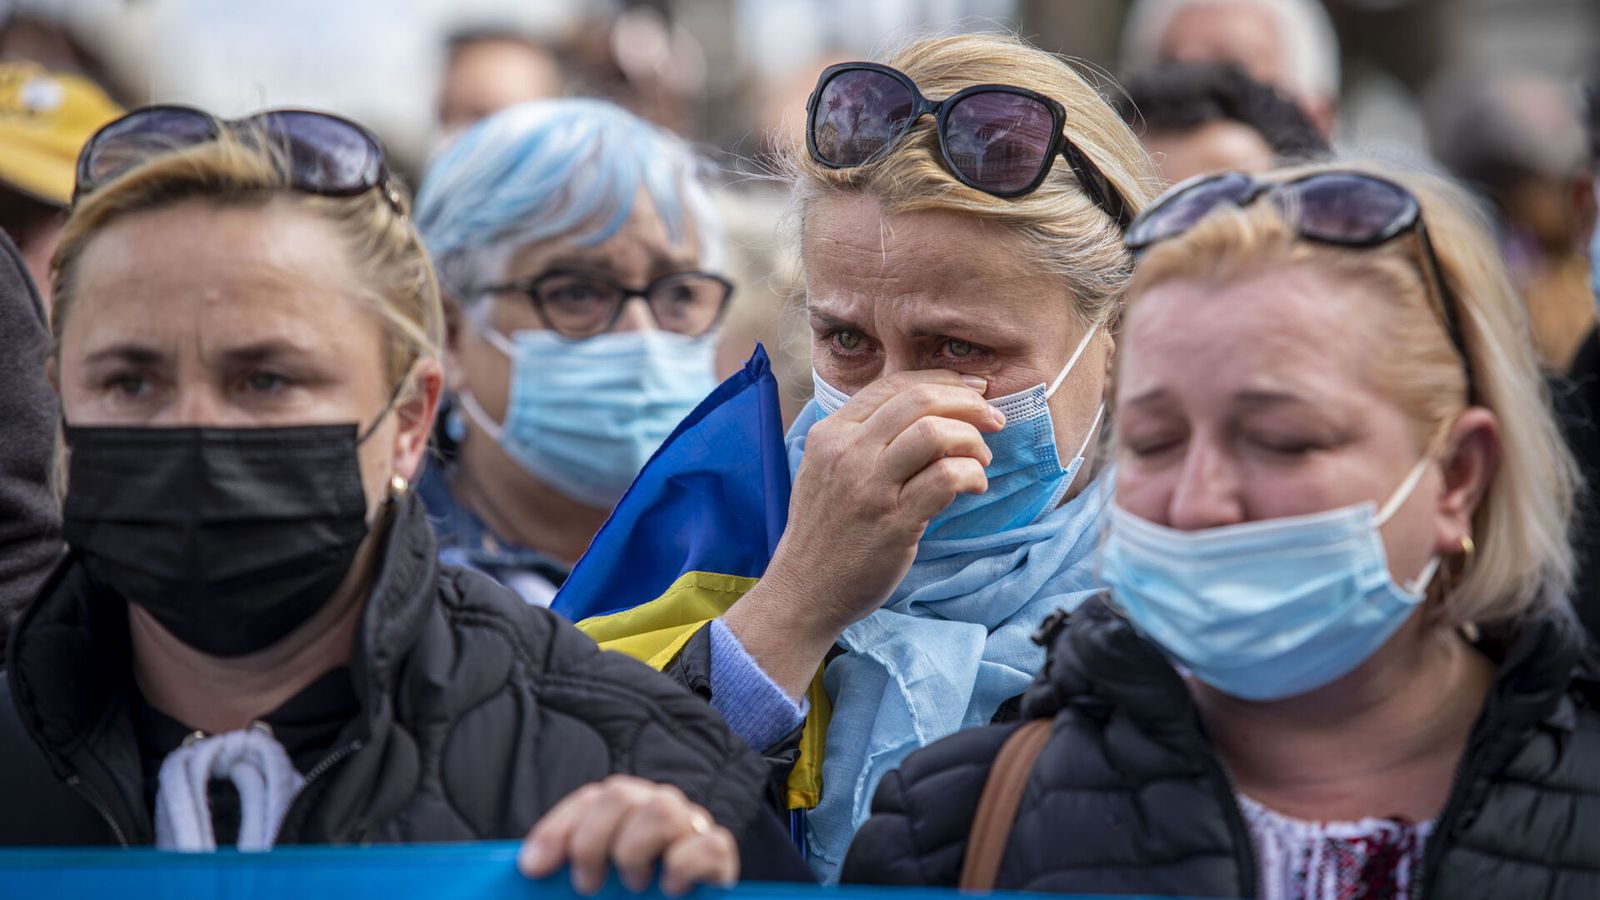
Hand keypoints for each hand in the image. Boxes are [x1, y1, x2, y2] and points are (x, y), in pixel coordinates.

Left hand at [519, 775, 738, 896]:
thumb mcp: (589, 890)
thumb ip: (567, 874)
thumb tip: (529, 866)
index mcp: (623, 814)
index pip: (588, 799)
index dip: (557, 830)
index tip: (533, 868)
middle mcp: (657, 811)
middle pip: (620, 793)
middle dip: (592, 841)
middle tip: (587, 886)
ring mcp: (692, 828)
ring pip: (662, 809)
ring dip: (634, 851)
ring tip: (633, 885)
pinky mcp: (720, 855)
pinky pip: (709, 843)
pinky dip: (684, 866)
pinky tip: (671, 890)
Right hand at [724, 369, 1001, 695]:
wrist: (803, 590)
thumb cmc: (824, 531)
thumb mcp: (826, 469)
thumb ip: (862, 438)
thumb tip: (927, 411)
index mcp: (830, 433)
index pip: (894, 385)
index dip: (942, 381)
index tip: (973, 390)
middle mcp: (847, 453)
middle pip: (919, 401)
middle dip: (968, 403)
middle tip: (992, 419)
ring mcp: (869, 487)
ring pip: (935, 433)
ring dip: (973, 439)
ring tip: (982, 459)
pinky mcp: (893, 522)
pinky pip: (947, 479)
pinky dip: (972, 475)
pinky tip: (975, 485)